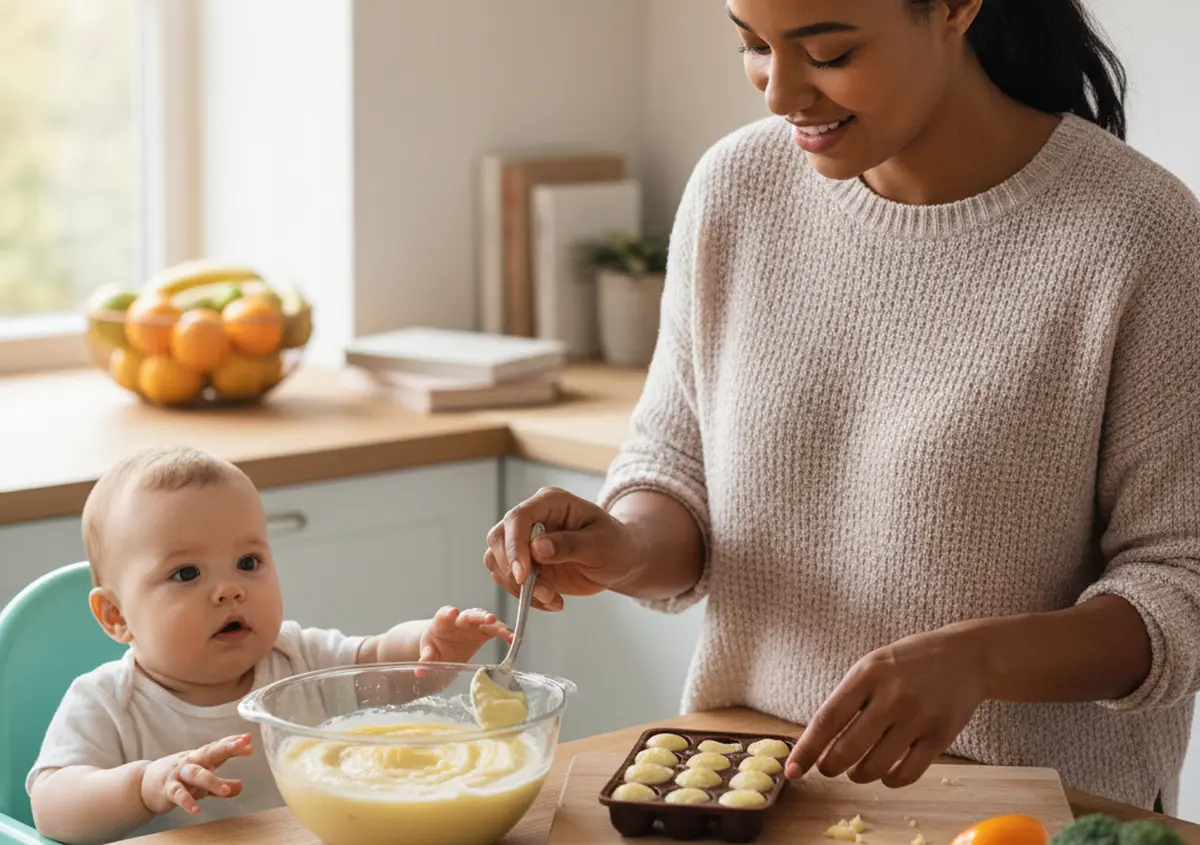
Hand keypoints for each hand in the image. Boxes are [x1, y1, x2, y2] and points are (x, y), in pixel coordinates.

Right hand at [140, 734, 252, 815]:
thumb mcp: (201, 779)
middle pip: (209, 752)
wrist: (144, 784)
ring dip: (211, 781)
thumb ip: (222, 782)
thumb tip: (241, 786)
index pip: (218, 747)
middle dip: (226, 748)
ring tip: (225, 791)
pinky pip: (178, 794)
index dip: (233, 743)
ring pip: (196, 773)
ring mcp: (179, 774)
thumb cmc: (178, 779)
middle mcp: (191, 762)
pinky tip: (196, 810)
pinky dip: (187, 801)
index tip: (248, 739)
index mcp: (200, 757)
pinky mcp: (168, 789)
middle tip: (242, 746)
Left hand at [419, 606, 512, 663]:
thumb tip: (420, 670)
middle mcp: (459, 619)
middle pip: (469, 614)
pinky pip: (495, 630)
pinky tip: (513, 639)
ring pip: (486, 620)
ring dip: (497, 625)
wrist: (441, 644)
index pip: (444, 614)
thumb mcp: (428, 652)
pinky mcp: (483, 630)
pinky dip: (504, 633)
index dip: (449, 613)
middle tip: (489, 618)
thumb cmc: (434, 645)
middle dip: (479, 616)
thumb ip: (426, 659)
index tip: (453, 613)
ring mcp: (473, 624)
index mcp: (442, 622)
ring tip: (507, 633)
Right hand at [484, 486, 642, 610]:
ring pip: (497, 561)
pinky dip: (525, 596)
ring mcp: (524, 540)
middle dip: (514, 570)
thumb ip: (570, 545)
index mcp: (550, 502)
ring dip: (519, 587)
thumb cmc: (615, 545)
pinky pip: (508, 579)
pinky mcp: (524, 562)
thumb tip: (537, 548)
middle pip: (498, 538)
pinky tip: (552, 601)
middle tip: (544, 592)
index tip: (523, 575)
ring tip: (553, 599)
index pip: (518, 518)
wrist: (618, 560)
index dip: (514, 546)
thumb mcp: (601, 544)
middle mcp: (532, 517)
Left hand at [786, 625, 987, 787]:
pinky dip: (889, 781)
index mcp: (867, 673)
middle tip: (828, 768)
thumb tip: (816, 743)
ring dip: (858, 776)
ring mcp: (918, 717)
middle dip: (830, 767)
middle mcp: (892, 695)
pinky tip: (886, 772)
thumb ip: (847, 700)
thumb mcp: (871, 667)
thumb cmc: (908, 664)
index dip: (806, 750)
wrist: (966, 657)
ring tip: (857, 769)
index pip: (827, 719)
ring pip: (875, 767)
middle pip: (848, 749)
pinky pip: (906, 775)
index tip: (792, 770)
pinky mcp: (940, 737)